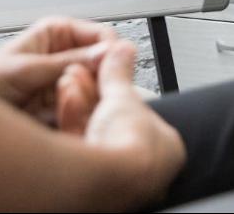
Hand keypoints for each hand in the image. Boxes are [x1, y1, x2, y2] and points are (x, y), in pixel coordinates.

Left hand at [0, 16, 116, 115]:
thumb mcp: (25, 69)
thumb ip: (69, 62)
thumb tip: (109, 53)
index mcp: (56, 34)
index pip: (102, 38)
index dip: (109, 54)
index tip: (108, 70)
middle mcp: (63, 58)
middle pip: (101, 69)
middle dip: (93, 83)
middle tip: (76, 93)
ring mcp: (62, 87)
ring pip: (93, 94)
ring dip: (82, 103)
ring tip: (59, 110)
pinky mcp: (59, 114)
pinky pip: (81, 116)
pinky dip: (75, 120)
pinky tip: (59, 122)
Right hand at [57, 41, 187, 201]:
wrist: (106, 180)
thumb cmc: (132, 149)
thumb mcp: (125, 97)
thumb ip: (120, 74)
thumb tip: (121, 52)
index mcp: (166, 151)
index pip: (142, 116)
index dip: (122, 92)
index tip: (108, 73)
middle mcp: (141, 168)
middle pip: (114, 123)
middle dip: (97, 93)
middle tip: (84, 71)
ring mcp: (114, 176)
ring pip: (94, 132)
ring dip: (82, 101)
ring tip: (72, 77)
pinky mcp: (86, 181)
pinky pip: (79, 145)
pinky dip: (72, 117)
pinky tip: (67, 93)